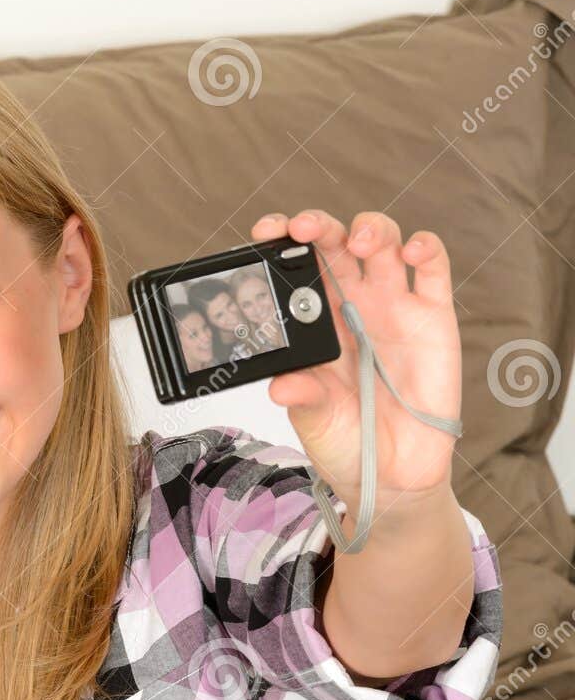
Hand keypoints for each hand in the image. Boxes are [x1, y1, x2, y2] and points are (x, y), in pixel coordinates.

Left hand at [249, 210, 461, 513]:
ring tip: (359, 242)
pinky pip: (433, 269)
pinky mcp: (433, 317)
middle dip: (320, 224)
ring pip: (384, 243)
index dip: (281, 241)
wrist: (392, 475)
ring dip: (370, 229)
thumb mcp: (315, 421)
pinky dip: (425, 248)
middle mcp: (352, 305)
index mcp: (313, 322)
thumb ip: (304, 397)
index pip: (296, 267)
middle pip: (337, 244)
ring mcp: (393, 307)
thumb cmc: (346, 440)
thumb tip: (282, 386)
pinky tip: (411, 251)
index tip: (266, 233)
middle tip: (304, 228)